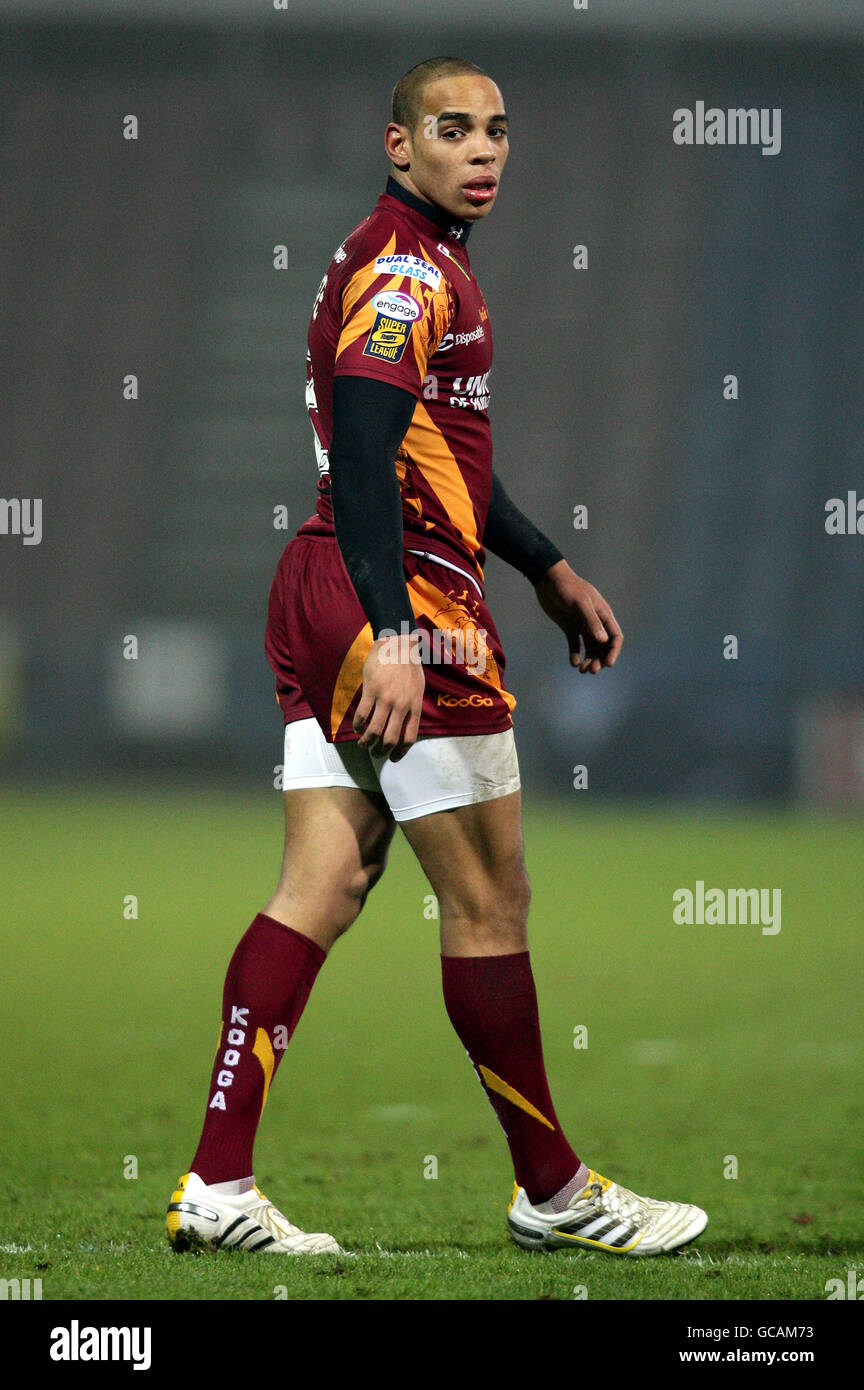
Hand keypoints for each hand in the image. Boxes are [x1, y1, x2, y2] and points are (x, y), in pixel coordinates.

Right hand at [353, 632, 424, 760]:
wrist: (398, 644)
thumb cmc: (409, 666)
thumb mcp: (418, 688)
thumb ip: (412, 707)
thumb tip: (406, 724)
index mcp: (414, 706)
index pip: (409, 737)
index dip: (400, 752)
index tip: (393, 758)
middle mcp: (401, 706)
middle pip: (390, 739)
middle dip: (381, 751)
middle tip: (375, 753)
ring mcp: (385, 698)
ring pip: (374, 730)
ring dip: (366, 742)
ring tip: (362, 744)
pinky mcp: (371, 690)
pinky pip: (362, 714)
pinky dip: (358, 725)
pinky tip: (357, 727)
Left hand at [534, 560, 622, 673]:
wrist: (548, 580)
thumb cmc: (567, 588)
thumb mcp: (580, 603)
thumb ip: (591, 620)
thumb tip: (603, 640)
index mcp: (603, 614)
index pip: (615, 637)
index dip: (613, 652)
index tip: (607, 664)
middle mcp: (595, 621)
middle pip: (603, 646)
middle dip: (600, 659)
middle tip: (591, 671)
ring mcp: (582, 624)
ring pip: (590, 647)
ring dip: (589, 659)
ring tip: (582, 670)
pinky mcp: (569, 627)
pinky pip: (575, 644)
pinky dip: (575, 654)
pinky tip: (574, 663)